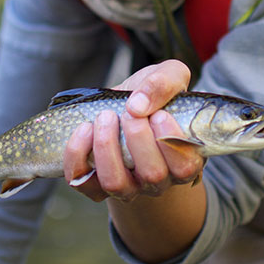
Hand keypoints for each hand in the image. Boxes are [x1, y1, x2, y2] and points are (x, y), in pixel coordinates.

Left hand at [63, 59, 202, 201]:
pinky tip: (84, 129)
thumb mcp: (169, 76)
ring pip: (116, 183)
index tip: (159, 113)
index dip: (170, 140)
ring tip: (105, 117)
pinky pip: (83, 181)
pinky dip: (78, 155)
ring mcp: (127, 187)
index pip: (185, 166)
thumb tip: (138, 105)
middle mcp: (158, 180)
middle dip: (138, 138)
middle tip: (129, 111)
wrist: (124, 107)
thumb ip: (165, 82)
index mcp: (184, 157)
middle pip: (153, 175)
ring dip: (107, 147)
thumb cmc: (153, 96)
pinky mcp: (96, 186)